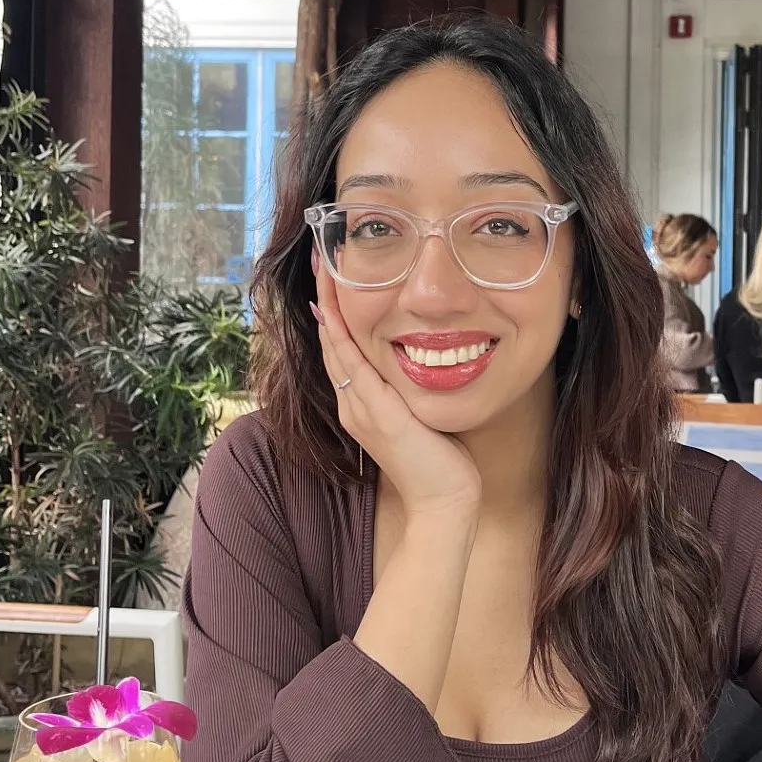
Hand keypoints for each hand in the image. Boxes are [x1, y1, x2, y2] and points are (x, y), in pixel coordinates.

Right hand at [312, 267, 481, 519]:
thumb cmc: (441, 463)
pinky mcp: (378, 415)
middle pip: (331, 342)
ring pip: (336, 349)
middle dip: (325, 299)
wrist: (443, 504)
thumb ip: (411, 390)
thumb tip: (424, 359)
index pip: (342, 349)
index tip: (330, 276)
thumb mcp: (421, 415)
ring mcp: (361, 410)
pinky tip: (334, 313)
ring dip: (328, 307)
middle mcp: (353, 404)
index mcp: (361, 404)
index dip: (333, 312)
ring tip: (322, 271)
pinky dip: (342, 337)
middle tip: (319, 257)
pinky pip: (352, 368)